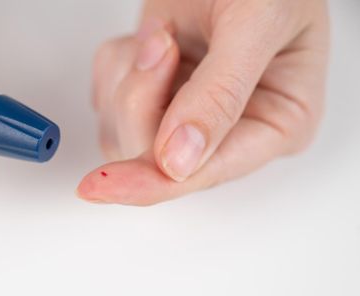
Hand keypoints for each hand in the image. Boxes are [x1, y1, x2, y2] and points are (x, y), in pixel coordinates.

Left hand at [78, 0, 329, 205]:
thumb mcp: (255, 24)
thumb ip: (219, 94)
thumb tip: (179, 161)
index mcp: (276, 124)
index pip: (208, 173)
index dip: (153, 183)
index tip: (104, 186)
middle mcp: (229, 129)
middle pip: (156, 159)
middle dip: (142, 100)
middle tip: (160, 44)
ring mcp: (187, 114)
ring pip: (126, 133)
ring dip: (129, 79)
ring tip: (163, 35)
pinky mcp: (154, 95)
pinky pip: (109, 100)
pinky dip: (116, 66)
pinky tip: (148, 41)